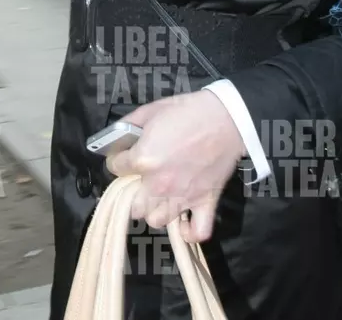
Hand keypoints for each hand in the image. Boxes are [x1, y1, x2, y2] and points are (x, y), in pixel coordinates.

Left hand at [105, 91, 245, 243]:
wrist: (226, 117)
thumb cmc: (187, 110)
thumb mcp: (151, 109)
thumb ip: (128, 125)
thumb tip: (116, 138)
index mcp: (143, 160)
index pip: (115, 168)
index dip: (118, 159)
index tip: (124, 155)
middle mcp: (158, 185)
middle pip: (133, 205)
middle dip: (133, 192)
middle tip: (142, 178)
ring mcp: (183, 197)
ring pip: (156, 221)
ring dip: (155, 210)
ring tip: (161, 196)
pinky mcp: (205, 202)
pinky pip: (197, 231)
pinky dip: (189, 231)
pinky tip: (184, 220)